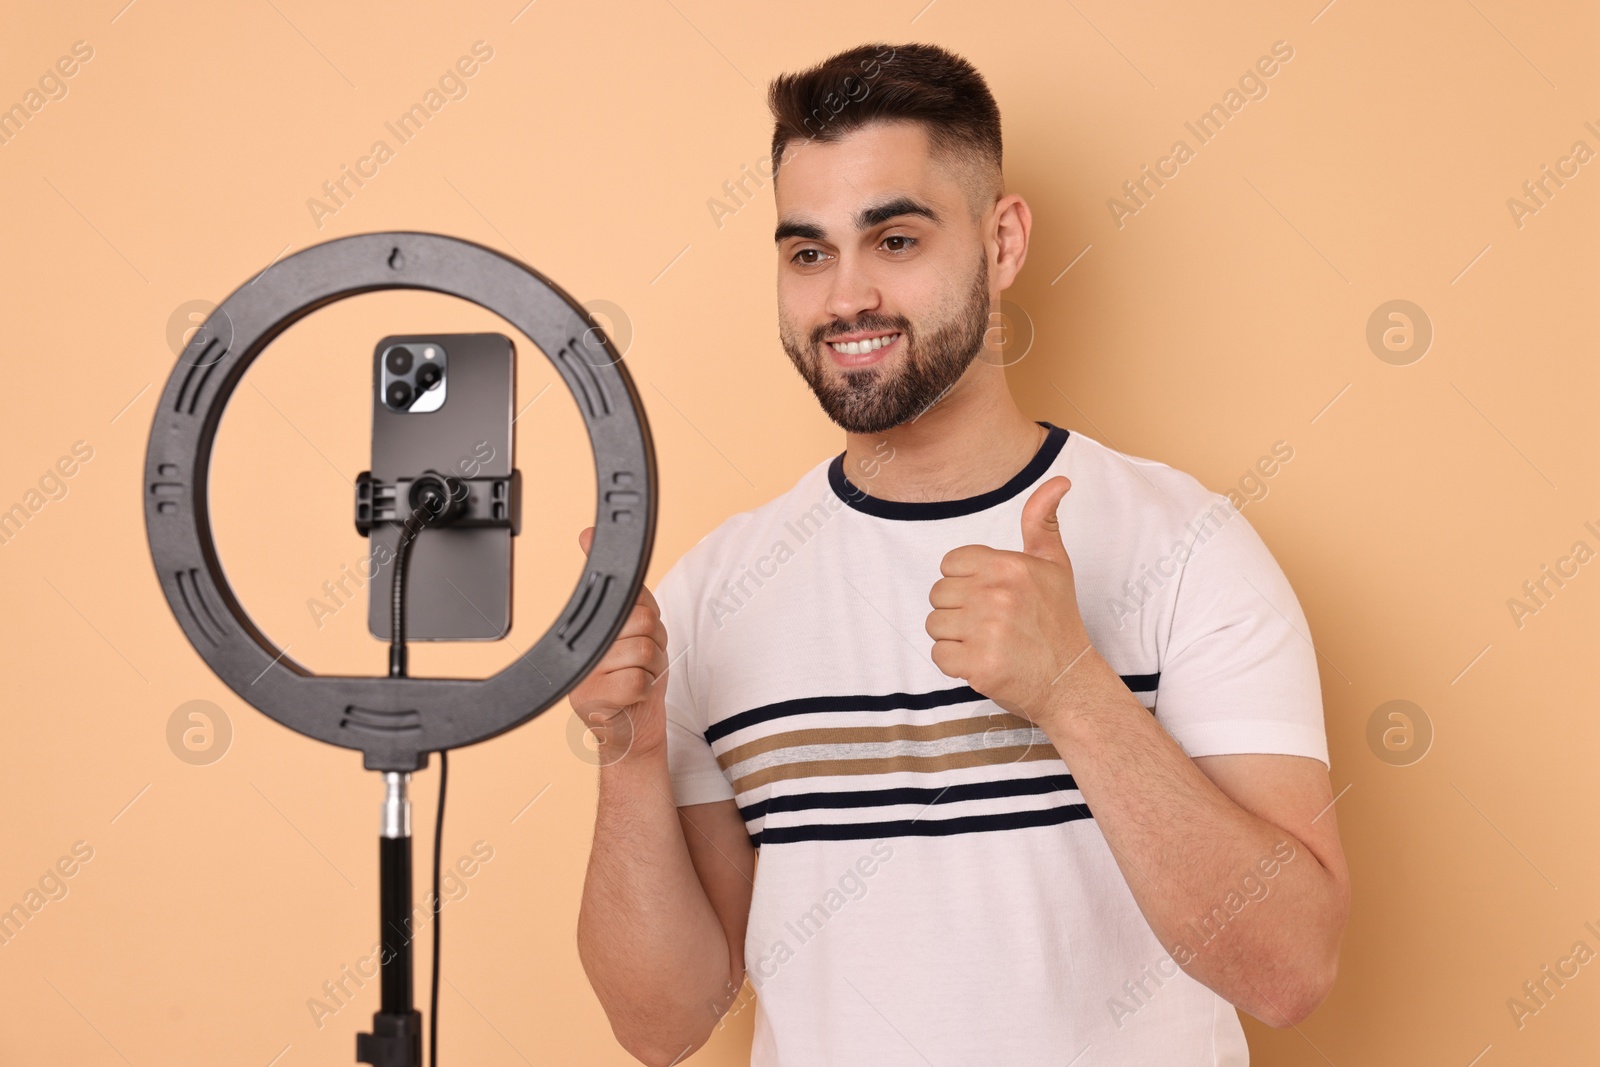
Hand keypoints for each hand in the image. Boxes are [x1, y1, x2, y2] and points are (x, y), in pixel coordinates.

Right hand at [566, 525, 668, 763]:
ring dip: (654, 668)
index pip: (627, 596)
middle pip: (641, 621)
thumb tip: (593, 539)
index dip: (644, 612)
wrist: (632, 734)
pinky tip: (634, 696)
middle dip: (656, 643)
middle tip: (643, 662)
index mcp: (592, 627)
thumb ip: (632, 595)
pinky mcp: (590, 699)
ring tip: (640, 677)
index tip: (626, 616)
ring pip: (642, 651)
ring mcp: (582, 673)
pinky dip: (647, 690)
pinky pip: (638, 680)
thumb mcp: (639, 633)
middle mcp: (581, 646)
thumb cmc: (638, 681)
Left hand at [926, 476, 1092, 724]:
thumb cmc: (1058, 621)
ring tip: (987, 642)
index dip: (965, 583)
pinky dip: (955, 663)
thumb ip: (1043, 521)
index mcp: (1009, 565)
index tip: (990, 597)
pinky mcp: (978, 664)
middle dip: (958, 611)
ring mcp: (986, 630)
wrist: (1070, 680)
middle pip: (938, 594)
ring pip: (934, 624)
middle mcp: (997, 594)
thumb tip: (1059, 481)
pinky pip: (939, 655)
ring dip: (954, 637)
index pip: (950, 564)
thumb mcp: (1055, 564)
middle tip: (990, 624)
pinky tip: (982, 661)